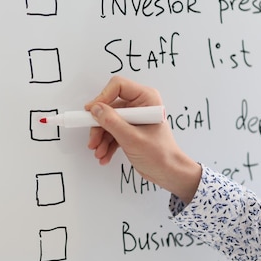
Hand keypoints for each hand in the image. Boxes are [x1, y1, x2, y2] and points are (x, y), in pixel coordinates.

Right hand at [85, 76, 200, 202]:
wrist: (169, 173)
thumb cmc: (161, 155)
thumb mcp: (132, 138)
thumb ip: (112, 122)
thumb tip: (95, 110)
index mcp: (147, 99)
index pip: (118, 86)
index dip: (102, 97)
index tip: (91, 111)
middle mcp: (140, 105)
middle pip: (110, 106)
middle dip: (99, 125)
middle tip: (93, 139)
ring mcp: (134, 118)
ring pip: (108, 120)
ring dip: (101, 137)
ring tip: (99, 152)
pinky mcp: (130, 129)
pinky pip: (112, 131)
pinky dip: (106, 143)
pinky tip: (104, 155)